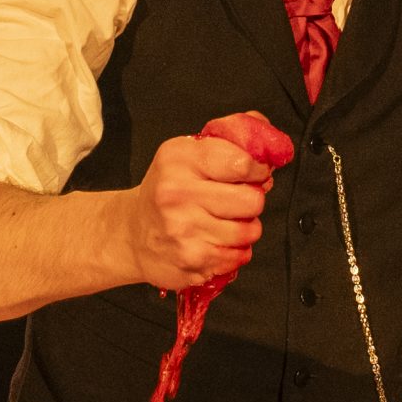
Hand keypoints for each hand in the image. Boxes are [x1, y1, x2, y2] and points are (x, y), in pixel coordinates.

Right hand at [120, 131, 274, 288]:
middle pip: (252, 201)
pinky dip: (234, 251)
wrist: (131, 233)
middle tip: (235, 201)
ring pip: (249, 231)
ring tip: (224, 223)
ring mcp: (184, 230)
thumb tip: (270, 141)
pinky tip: (215, 242)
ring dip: (244, 229)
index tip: (253, 174)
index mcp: (180, 159)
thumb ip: (230, 140)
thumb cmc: (166, 191)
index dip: (257, 170)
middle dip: (251, 202)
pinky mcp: (191, 260)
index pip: (243, 163)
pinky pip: (238, 256)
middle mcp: (178, 193)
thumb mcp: (187, 154)